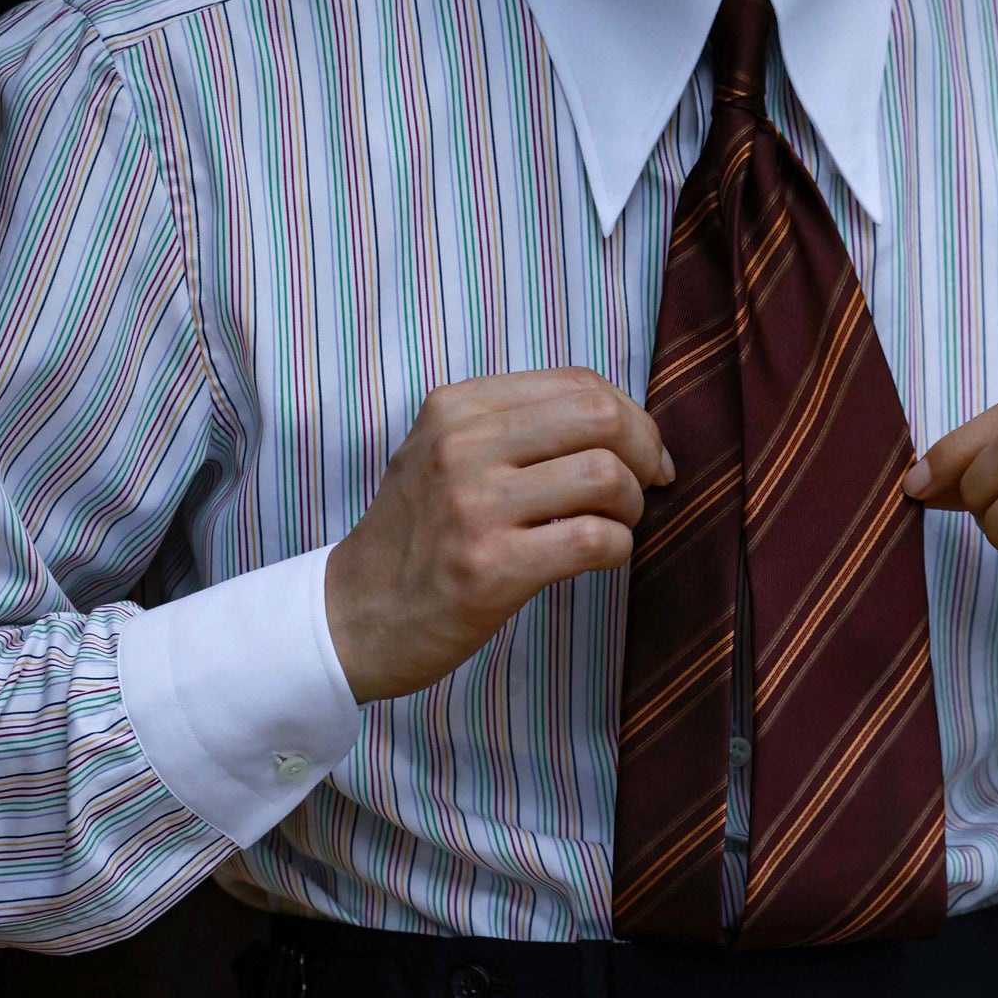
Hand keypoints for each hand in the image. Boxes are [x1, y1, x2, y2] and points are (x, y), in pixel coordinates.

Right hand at [325, 368, 673, 704]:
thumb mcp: (441, 453)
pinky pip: (594, 539)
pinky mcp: (491, 568)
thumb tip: (619, 420)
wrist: (353, 616)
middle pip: (601, 418)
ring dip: (632, 507)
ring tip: (614, 527)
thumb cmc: (416, 538)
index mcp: (457, 407)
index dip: (632, 416)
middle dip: (644, 453)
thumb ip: (512, 426)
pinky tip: (600, 558)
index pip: (578, 382)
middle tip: (645, 489)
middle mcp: (463, 446)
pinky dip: (618, 549)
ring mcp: (475, 507)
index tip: (643, 456)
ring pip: (606, 476)